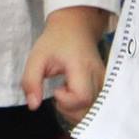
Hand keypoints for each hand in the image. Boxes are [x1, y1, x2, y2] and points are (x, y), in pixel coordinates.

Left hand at [20, 6, 108, 123]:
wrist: (76, 27)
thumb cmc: (55, 41)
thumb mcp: (36, 57)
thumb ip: (31, 81)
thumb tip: (33, 106)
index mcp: (82, 67)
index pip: (81, 97)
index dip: (66, 101)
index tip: (56, 89)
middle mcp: (99, 76)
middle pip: (90, 108)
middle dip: (70, 110)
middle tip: (58, 93)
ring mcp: (106, 82)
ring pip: (96, 110)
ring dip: (77, 111)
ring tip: (65, 92)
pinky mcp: (106, 86)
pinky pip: (98, 106)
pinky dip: (84, 108)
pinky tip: (74, 96)